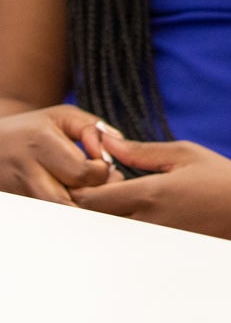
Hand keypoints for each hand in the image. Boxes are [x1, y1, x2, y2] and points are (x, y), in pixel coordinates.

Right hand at [0, 105, 115, 203]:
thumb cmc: (34, 127)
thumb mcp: (64, 116)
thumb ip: (93, 130)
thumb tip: (111, 156)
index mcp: (39, 144)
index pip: (81, 173)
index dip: (102, 171)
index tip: (102, 164)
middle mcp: (25, 172)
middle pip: (69, 202)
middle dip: (94, 197)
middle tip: (101, 184)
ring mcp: (17, 193)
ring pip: (58, 214)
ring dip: (82, 208)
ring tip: (90, 191)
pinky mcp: (16, 207)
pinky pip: (48, 217)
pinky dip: (67, 212)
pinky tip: (75, 198)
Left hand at [70, 134, 230, 245]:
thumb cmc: (226, 179)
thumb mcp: (186, 154)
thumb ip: (141, 152)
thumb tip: (106, 143)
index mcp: (151, 195)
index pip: (90, 201)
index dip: (86, 190)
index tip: (101, 179)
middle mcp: (149, 224)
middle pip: (96, 223)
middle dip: (97, 208)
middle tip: (115, 192)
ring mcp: (156, 245)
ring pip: (114, 236)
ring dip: (115, 221)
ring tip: (137, 205)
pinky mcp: (165, 256)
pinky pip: (135, 247)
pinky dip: (134, 233)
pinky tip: (155, 219)